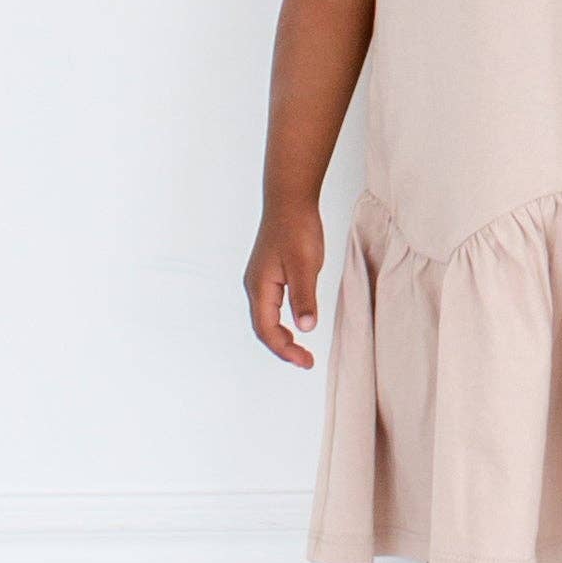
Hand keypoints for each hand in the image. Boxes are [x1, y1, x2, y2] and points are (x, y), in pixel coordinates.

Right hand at [244, 200, 324, 367]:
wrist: (290, 200)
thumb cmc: (296, 229)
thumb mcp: (305, 265)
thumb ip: (304, 297)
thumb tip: (306, 328)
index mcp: (260, 287)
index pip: (267, 330)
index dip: (285, 350)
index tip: (306, 362)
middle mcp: (255, 286)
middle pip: (263, 328)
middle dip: (282, 348)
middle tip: (306, 361)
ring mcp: (260, 279)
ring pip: (266, 318)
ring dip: (281, 337)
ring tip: (300, 350)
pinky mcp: (269, 272)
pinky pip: (270, 306)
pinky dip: (281, 322)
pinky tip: (296, 323)